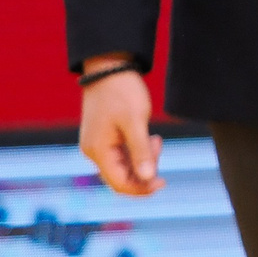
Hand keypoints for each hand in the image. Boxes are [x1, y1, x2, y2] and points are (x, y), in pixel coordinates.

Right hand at [78, 60, 163, 196]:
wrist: (109, 68)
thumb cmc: (122, 92)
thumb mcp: (136, 121)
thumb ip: (141, 151)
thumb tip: (148, 178)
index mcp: (99, 151)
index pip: (120, 184)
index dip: (142, 189)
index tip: (163, 182)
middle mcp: (94, 152)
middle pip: (122, 177)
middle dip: (145, 169)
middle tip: (158, 143)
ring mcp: (98, 144)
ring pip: (124, 165)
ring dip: (143, 158)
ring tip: (155, 137)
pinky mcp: (104, 137)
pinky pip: (122, 154)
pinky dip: (137, 150)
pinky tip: (148, 136)